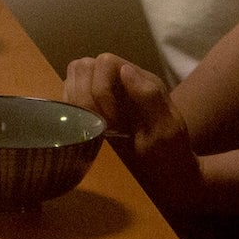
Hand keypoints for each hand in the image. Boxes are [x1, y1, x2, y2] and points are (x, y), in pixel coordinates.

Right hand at [65, 53, 203, 213]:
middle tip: (98, 124)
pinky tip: (82, 128)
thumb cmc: (169, 154)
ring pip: (73, 77)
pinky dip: (70, 110)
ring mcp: (105, 92)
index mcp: (140, 80)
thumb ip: (149, 97)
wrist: (168, 175)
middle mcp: (120, 81)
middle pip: (84, 66)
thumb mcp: (166, 129)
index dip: (100, 88)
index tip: (110, 120)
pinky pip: (69, 95)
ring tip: (90, 126)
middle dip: (84, 97)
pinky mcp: (93, 107)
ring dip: (75, 102)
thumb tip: (125, 69)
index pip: (105, 62)